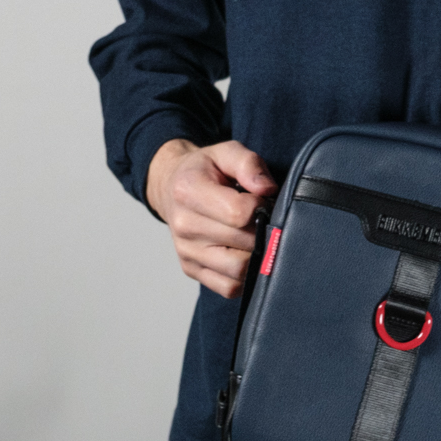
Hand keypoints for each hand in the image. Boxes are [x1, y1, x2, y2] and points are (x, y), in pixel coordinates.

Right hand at [146, 139, 278, 298]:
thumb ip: (249, 164)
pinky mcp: (192, 270)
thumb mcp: (227, 153)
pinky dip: (245, 277)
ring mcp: (187, 252)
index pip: (239, 213)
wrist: (172, 188)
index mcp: (189, 191)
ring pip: (239, 270)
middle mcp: (184, 225)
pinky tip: (246, 254)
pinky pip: (229, 287)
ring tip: (256, 236)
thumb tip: (268, 190)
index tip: (262, 200)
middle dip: (263, 231)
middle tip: (265, 219)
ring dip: (257, 256)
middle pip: (244, 243)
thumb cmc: (206, 171)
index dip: (261, 208)